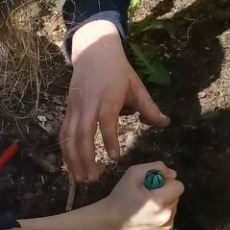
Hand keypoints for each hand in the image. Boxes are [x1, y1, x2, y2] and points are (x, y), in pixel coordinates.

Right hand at [62, 20, 168, 181]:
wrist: (94, 50)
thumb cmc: (117, 70)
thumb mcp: (136, 85)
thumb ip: (149, 107)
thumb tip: (166, 123)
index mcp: (106, 99)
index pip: (106, 123)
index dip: (109, 140)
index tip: (115, 158)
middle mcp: (87, 105)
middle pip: (82, 135)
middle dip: (86, 159)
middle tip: (93, 179)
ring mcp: (75, 108)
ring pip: (69, 137)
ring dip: (73, 159)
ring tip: (80, 179)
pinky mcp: (68, 110)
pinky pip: (63, 133)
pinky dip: (65, 151)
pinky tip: (70, 166)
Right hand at [99, 160, 182, 229]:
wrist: (108, 224)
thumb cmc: (119, 198)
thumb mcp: (133, 174)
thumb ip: (156, 168)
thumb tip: (172, 174)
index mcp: (159, 202)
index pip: (178, 186)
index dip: (166, 182)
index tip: (152, 185)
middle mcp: (166, 217)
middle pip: (176, 196)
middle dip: (164, 192)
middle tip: (145, 195)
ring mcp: (166, 227)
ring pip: (173, 206)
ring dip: (163, 203)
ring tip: (145, 206)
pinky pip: (169, 217)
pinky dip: (161, 214)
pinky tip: (147, 215)